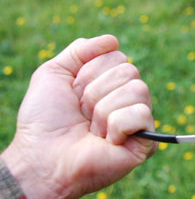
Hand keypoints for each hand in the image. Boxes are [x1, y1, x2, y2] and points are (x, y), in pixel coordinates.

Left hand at [1, 35, 155, 198]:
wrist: (43, 158)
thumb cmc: (44, 121)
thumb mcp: (53, 73)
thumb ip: (80, 50)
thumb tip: (113, 40)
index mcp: (109, 85)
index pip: (118, 57)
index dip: (90, 73)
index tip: (74, 95)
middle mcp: (127, 101)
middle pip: (130, 71)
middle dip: (96, 91)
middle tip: (83, 115)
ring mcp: (139, 122)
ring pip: (137, 90)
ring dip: (103, 110)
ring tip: (93, 131)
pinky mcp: (147, 142)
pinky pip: (141, 114)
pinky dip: (116, 126)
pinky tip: (107, 142)